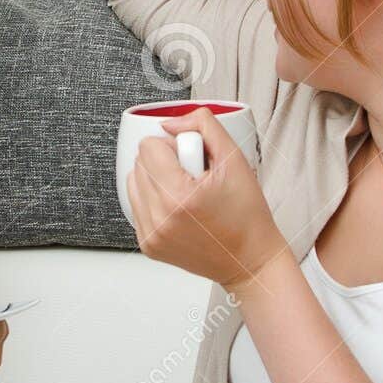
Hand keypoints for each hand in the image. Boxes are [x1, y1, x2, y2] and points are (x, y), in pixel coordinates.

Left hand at [126, 109, 288, 290]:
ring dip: (155, 179)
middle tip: (194, 177)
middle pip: (138, 163)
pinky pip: (136, 206)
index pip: (148, 146)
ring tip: (186, 191)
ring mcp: (151, 234)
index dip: (174, 145)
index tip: (194, 159)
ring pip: (133, 183)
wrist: (249, 259)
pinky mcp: (148, 245)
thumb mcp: (234, 159)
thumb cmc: (246, 215)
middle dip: (164, 161)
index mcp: (178, 196)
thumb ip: (203, 126)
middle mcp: (159, 218)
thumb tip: (169, 123)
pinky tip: (179, 207)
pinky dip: (154, 200)